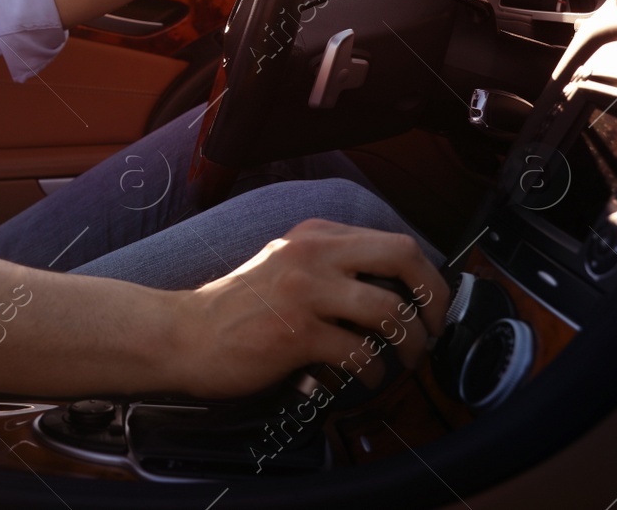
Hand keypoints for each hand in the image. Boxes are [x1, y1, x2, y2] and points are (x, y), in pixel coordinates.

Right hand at [174, 219, 447, 399]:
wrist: (183, 334)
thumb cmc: (235, 310)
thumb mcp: (284, 267)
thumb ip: (329, 267)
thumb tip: (390, 289)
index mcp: (313, 236)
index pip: (393, 241)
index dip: (426, 277)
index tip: (430, 306)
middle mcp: (310, 254)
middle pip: (402, 258)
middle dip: (433, 298)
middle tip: (433, 329)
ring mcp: (303, 291)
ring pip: (390, 310)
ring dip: (411, 343)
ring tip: (406, 362)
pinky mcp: (296, 333)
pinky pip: (360, 354)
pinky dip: (373, 375)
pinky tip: (365, 381)